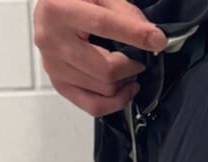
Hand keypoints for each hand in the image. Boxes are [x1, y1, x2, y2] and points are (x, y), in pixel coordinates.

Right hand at [33, 0, 166, 115]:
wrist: (50, 13)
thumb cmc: (74, 1)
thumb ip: (123, 12)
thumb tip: (152, 39)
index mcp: (58, 10)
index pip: (102, 25)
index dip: (133, 34)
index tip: (157, 41)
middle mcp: (51, 41)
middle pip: (105, 68)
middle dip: (131, 66)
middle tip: (141, 60)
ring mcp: (54, 67)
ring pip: (103, 89)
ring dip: (125, 82)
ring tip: (130, 70)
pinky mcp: (60, 85)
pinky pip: (93, 106)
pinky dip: (116, 102)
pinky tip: (125, 90)